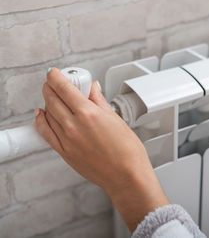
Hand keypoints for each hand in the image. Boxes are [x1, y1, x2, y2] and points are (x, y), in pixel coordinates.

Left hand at [35, 68, 168, 230]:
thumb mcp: (116, 119)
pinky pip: (46, 133)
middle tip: (54, 83)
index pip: (64, 88)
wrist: (126, 175)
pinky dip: (41, 121)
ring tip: (52, 97)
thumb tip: (93, 89)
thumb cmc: (127, 151)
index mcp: (88, 114)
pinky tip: (41, 115)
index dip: (56, 77)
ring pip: (48, 114)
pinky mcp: (65, 152)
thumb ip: (99, 101)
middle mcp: (74, 126)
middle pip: (52, 99)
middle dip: (50, 87)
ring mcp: (67, 140)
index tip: (54, 73)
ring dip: (47, 102)